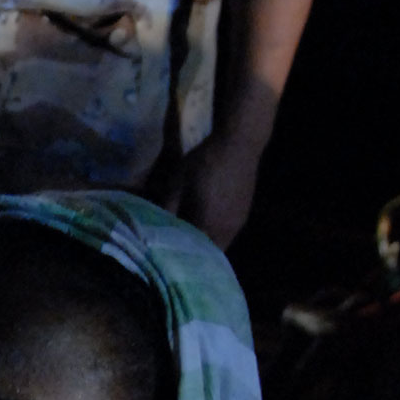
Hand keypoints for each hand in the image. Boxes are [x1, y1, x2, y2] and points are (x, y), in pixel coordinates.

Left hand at [164, 132, 262, 248]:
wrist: (239, 143)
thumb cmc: (205, 163)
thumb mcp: (177, 184)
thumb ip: (167, 209)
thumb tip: (155, 227)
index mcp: (209, 226)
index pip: (192, 254)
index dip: (179, 256)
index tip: (166, 256)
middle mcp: (227, 231)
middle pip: (208, 253)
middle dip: (193, 253)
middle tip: (176, 249)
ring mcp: (238, 223)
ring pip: (220, 243)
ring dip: (206, 243)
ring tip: (188, 238)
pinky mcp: (244, 213)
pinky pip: (227, 232)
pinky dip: (215, 233)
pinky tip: (204, 223)